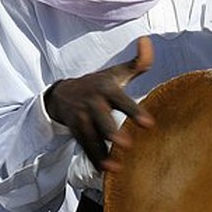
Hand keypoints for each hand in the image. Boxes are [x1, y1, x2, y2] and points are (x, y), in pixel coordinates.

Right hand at [44, 37, 154, 171]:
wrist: (62, 93)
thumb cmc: (98, 84)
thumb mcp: (116, 73)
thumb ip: (137, 62)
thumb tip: (146, 40)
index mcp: (106, 89)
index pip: (121, 100)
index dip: (134, 111)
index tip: (149, 124)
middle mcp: (92, 104)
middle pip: (101, 119)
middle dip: (111, 131)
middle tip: (124, 143)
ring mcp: (81, 118)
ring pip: (91, 136)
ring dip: (101, 152)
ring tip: (114, 166)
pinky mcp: (75, 131)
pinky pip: (84, 146)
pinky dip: (93, 159)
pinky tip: (104, 171)